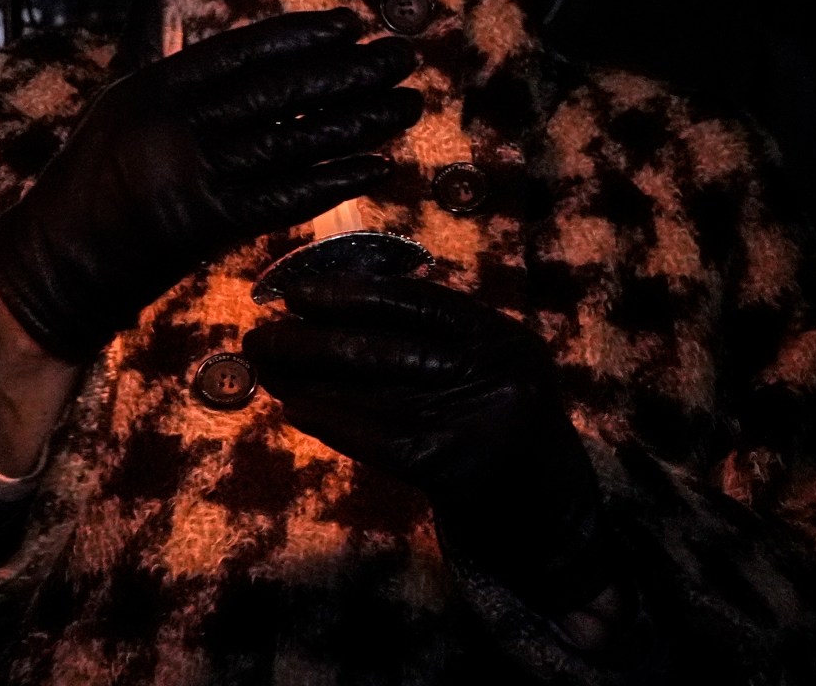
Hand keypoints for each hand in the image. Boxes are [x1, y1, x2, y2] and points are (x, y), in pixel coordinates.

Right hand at [0, 9, 419, 360]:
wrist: (59, 263)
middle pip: (276, 92)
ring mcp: (188, 172)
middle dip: (346, 73)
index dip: (300, 36)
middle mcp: (171, 123)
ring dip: (356, 122)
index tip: (350, 26)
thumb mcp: (112, 99)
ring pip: (290, 140)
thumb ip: (145, 41)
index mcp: (152, 86)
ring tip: (406, 104)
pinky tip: (378, 165)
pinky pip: (284, 196)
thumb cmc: (89, 177)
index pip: (240, 51)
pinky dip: (335, 180)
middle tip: (401, 56)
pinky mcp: (204, 222)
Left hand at [244, 274, 611, 611]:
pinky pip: (373, 436)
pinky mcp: (456, 467)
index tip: (294, 293)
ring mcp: (479, 418)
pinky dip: (328, 420)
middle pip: (380, 345)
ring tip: (267, 370)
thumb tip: (326, 314)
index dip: (345, 293)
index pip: (411, 300)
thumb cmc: (502, 437)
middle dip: (309, 340)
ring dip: (306, 380)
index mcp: (500, 335)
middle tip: (259, 337)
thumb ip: (427, 342)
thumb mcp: (484, 373)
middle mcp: (496, 369)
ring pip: (368, 390)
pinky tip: (295, 410)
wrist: (556, 523)